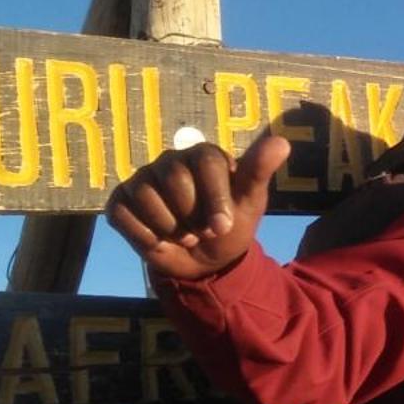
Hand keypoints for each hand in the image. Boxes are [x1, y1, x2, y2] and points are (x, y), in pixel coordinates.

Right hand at [105, 135, 289, 279]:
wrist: (204, 262)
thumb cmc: (229, 226)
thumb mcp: (250, 203)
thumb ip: (259, 172)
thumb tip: (282, 141)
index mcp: (204, 155)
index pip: (205, 163)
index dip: (214, 199)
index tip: (223, 225)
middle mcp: (170, 161)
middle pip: (174, 180)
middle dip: (192, 216)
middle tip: (202, 231)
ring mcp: (143, 180)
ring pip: (147, 197)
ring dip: (171, 229)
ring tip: (184, 235)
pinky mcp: (121, 202)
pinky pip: (123, 215)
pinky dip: (146, 236)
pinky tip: (159, 239)